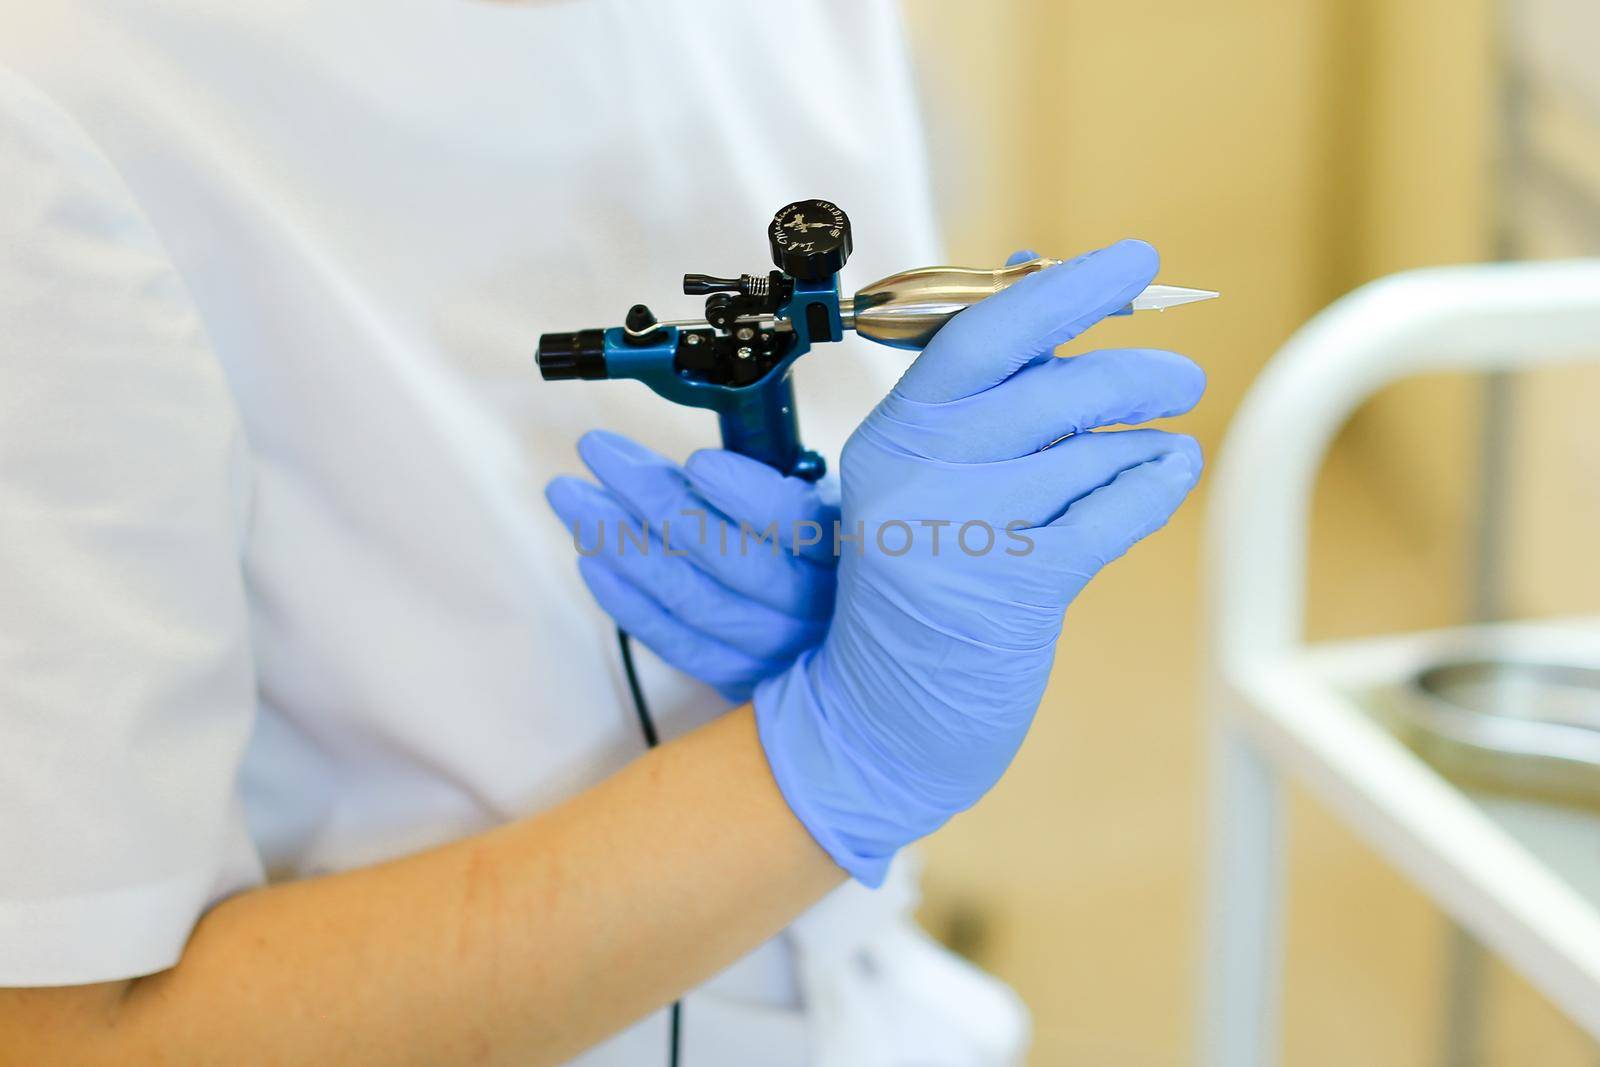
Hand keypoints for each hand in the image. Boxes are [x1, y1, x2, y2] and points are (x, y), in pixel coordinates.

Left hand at [545, 431, 838, 700]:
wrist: (858, 638)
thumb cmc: (831, 549)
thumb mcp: (830, 501)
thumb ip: (779, 476)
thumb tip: (699, 457)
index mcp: (845, 548)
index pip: (796, 523)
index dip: (745, 494)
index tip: (698, 462)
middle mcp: (815, 607)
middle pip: (725, 556)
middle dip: (651, 497)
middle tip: (598, 450)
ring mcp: (777, 650)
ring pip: (690, 597)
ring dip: (620, 541)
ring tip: (572, 495)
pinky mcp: (742, 677)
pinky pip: (678, 643)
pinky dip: (629, 602)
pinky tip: (591, 561)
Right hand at [754, 239, 1205, 884]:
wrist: (884, 708)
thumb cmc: (915, 575)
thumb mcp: (917, 476)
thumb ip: (972, 389)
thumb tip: (1035, 277)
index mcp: (893, 435)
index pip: (980, 334)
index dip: (1063, 289)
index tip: (1131, 261)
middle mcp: (922, 475)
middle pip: (1052, 387)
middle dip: (1133, 372)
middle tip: (1180, 378)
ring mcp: (970, 532)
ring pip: (1091, 450)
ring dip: (1144, 437)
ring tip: (1164, 437)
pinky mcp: (1019, 588)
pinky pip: (1114, 512)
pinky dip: (1154, 484)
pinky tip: (1169, 467)